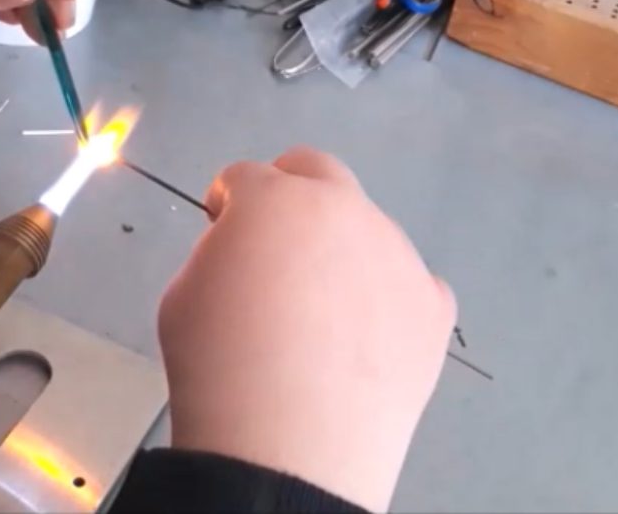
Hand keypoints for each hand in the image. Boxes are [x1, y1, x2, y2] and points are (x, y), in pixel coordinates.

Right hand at [159, 147, 456, 511]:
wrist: (289, 446)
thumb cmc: (220, 366)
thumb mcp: (185, 293)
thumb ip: (220, 249)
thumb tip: (248, 246)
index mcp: (278, 200)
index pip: (246, 176)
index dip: (228, 202)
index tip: (223, 227)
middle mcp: (346, 209)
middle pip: (317, 171)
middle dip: (289, 191)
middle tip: (275, 240)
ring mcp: (398, 253)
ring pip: (367, 230)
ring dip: (342, 251)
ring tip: (325, 319)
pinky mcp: (432, 301)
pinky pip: (412, 282)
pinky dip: (390, 298)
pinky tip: (371, 338)